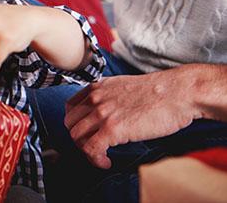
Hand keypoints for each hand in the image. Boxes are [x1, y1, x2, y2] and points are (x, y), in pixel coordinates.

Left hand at [64, 70, 196, 168]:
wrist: (177, 92)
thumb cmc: (159, 92)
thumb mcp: (124, 87)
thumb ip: (110, 97)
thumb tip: (108, 114)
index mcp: (97, 87)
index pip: (70, 108)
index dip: (76, 124)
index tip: (87, 133)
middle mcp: (95, 98)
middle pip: (70, 123)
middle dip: (79, 139)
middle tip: (94, 147)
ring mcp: (102, 113)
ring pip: (76, 137)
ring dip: (86, 151)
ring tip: (101, 156)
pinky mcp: (113, 129)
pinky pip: (91, 148)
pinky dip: (95, 159)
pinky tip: (106, 162)